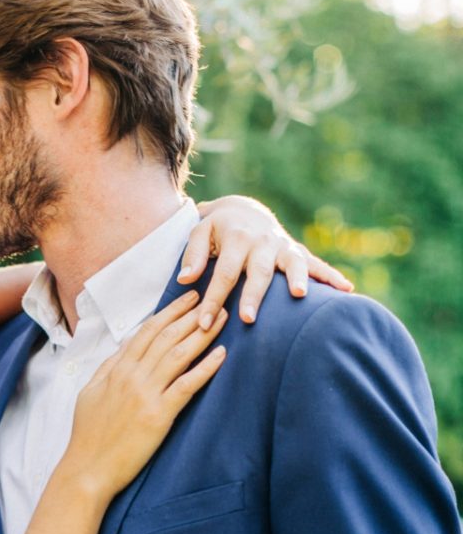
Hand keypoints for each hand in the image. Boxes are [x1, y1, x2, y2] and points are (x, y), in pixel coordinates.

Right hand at [61, 292, 226, 501]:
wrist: (87, 468)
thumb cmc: (88, 435)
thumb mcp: (89, 394)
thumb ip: (108, 370)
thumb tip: (123, 351)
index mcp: (115, 370)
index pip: (145, 332)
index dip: (169, 312)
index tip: (188, 298)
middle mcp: (130, 377)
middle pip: (166, 337)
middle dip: (192, 314)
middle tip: (215, 297)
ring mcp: (145, 394)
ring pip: (178, 354)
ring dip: (203, 333)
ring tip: (223, 318)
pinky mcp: (158, 415)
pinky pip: (186, 385)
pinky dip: (205, 368)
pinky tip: (221, 355)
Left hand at [183, 197, 354, 327]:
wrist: (244, 210)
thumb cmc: (217, 229)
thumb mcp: (199, 233)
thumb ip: (193, 255)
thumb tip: (185, 279)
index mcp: (237, 238)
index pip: (224, 273)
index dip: (214, 299)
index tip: (204, 324)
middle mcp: (263, 242)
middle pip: (258, 272)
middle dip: (253, 295)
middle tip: (247, 318)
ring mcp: (283, 246)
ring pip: (293, 263)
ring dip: (298, 278)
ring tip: (300, 295)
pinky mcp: (297, 251)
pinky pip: (317, 263)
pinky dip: (332, 275)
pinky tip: (347, 288)